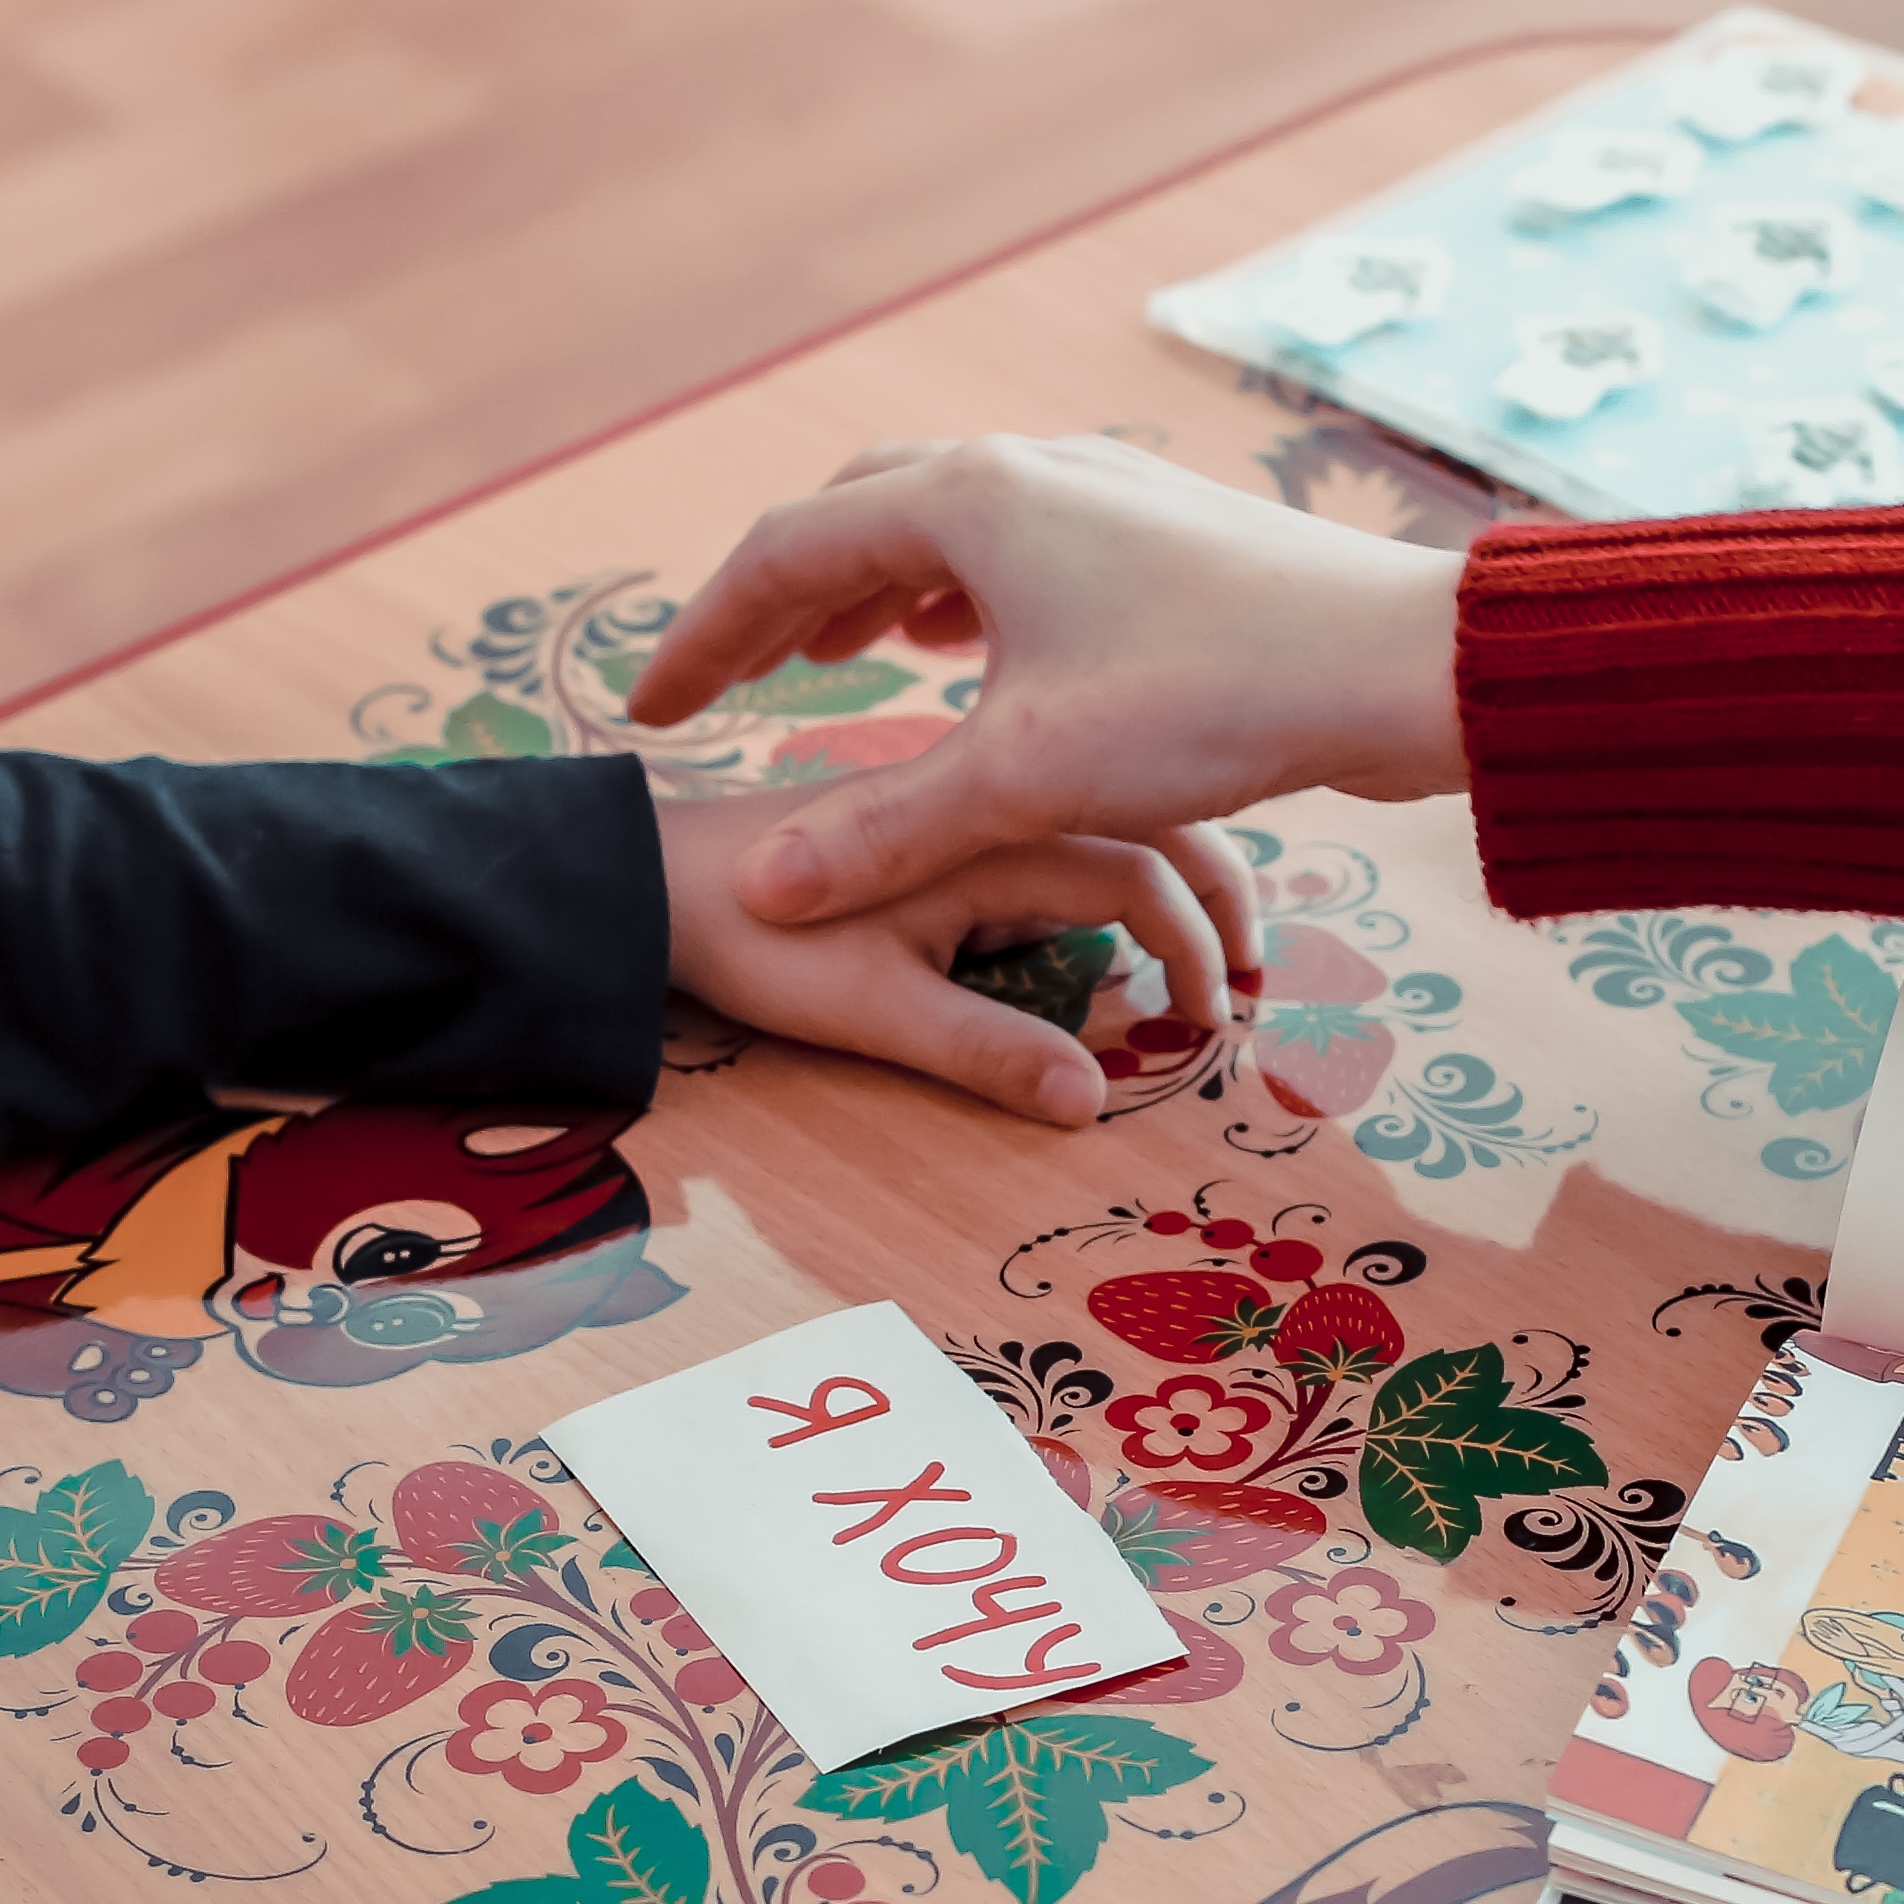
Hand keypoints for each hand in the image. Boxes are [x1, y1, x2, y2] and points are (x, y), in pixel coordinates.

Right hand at [630, 435, 1469, 936]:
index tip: (652, 715)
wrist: (1395, 662)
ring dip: (873, 586)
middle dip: (781, 599)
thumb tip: (760, 894)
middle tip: (733, 678)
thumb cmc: (1212, 700)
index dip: (702, 641)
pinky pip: (1016, 543)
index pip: (783, 555)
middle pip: (855, 515)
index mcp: (966, 499)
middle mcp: (1024, 467)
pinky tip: (967, 651)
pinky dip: (958, 590)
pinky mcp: (1156, 531)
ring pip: (942, 522)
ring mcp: (1096, 489)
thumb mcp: (1023, 782)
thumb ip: (883, 832)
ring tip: (833, 658)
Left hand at [651, 783, 1233, 1129]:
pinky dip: (1114, 859)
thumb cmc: (755, 942)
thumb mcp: (873, 1010)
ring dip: (1170, 869)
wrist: (648, 879)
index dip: (1194, 949)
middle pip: (1149, 821)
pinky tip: (1116, 912)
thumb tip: (1093, 1106)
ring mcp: (966, 802)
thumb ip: (986, 1051)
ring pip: (1108, 812)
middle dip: (1216, 893)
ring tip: (1211, 941)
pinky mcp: (938, 816)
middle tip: (1254, 974)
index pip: (1141, 873)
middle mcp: (994, 797)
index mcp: (993, 831)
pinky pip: (1058, 820)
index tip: (1213, 1022)